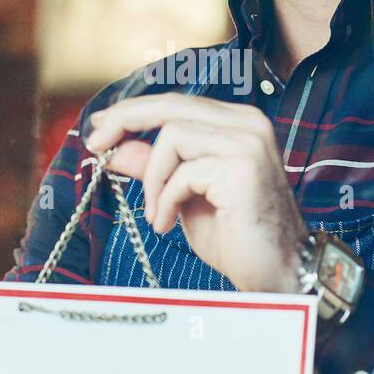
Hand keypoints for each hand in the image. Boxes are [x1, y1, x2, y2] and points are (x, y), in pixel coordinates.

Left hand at [85, 93, 306, 292]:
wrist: (277, 270)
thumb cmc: (235, 235)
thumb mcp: (184, 194)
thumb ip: (155, 166)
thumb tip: (116, 147)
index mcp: (237, 122)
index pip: (176, 103)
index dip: (133, 111)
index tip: (99, 127)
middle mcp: (247, 123)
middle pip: (170, 106)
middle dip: (125, 122)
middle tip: (96, 146)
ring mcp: (248, 142)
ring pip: (172, 137)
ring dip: (152, 180)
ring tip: (156, 214)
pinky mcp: (242, 167)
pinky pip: (181, 173)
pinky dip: (165, 200)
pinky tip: (168, 224)